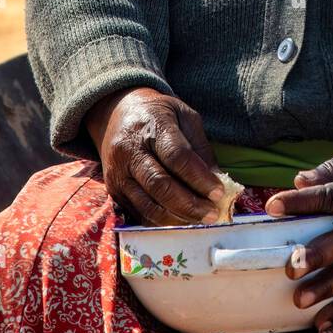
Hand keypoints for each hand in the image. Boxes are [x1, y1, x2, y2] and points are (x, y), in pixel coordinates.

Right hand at [85, 86, 224, 226]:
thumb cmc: (158, 114)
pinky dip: (161, 221)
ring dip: (177, 218)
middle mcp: (130, 150)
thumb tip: (217, 180)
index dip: (199, 178)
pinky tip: (179, 219)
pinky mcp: (112, 190)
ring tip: (200, 219)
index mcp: (152, 126)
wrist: (117, 112)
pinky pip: (138, 212)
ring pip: (148, 204)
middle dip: (189, 204)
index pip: (177, 157)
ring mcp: (117, 172)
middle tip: (212, 214)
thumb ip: (201, 148)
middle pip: (161, 185)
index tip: (219, 192)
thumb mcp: (185, 117)